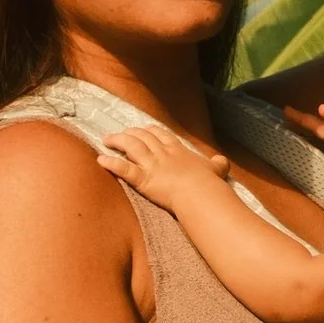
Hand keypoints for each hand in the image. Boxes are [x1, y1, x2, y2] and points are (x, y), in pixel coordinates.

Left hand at [94, 123, 231, 212]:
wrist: (200, 193)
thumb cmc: (208, 183)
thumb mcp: (216, 170)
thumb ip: (218, 164)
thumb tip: (223, 161)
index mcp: (178, 150)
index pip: (161, 134)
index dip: (150, 130)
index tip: (143, 128)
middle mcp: (162, 153)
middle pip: (143, 136)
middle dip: (130, 132)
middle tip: (121, 133)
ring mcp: (152, 165)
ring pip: (130, 146)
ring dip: (117, 140)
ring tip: (107, 139)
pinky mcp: (143, 179)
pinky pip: (123, 168)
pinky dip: (110, 163)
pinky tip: (100, 160)